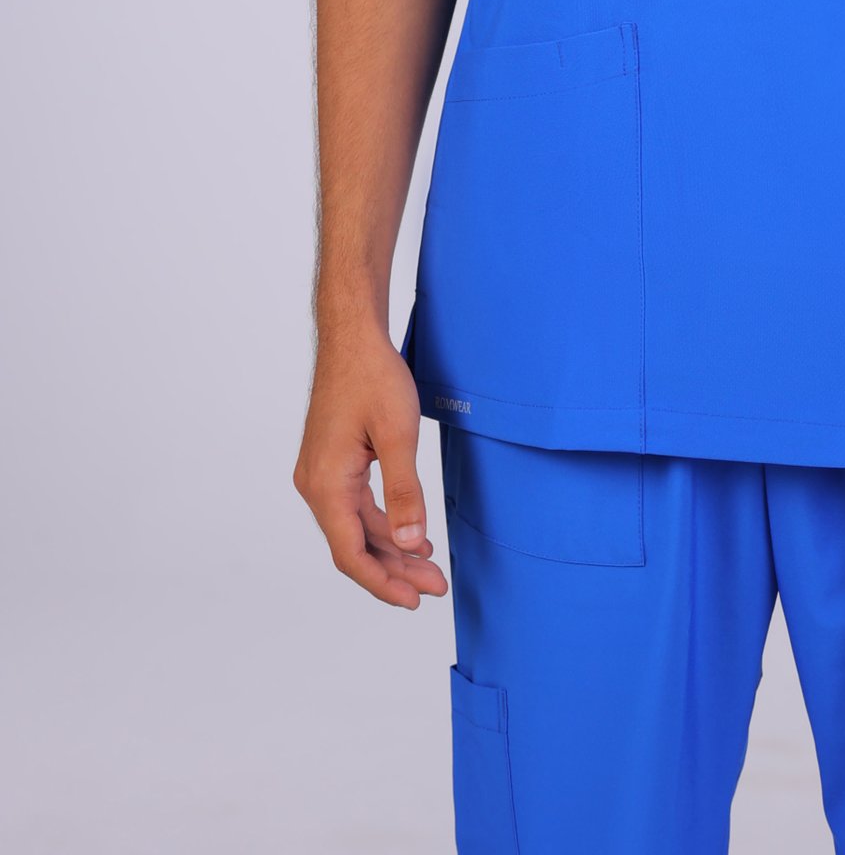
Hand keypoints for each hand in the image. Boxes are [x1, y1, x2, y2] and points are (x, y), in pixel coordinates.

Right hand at [293, 329, 447, 606]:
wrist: (352, 337)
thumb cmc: (372, 377)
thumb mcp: (398, 434)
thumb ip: (405, 492)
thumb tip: (411, 543)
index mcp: (326, 484)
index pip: (351, 553)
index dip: (382, 583)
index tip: (414, 601)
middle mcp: (316, 485)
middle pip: (355, 545)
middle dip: (395, 570)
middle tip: (436, 587)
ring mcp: (322, 475)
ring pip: (357, 528)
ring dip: (391, 549)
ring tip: (430, 567)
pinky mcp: (333, 464)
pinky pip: (356, 507)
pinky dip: (384, 524)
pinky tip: (410, 534)